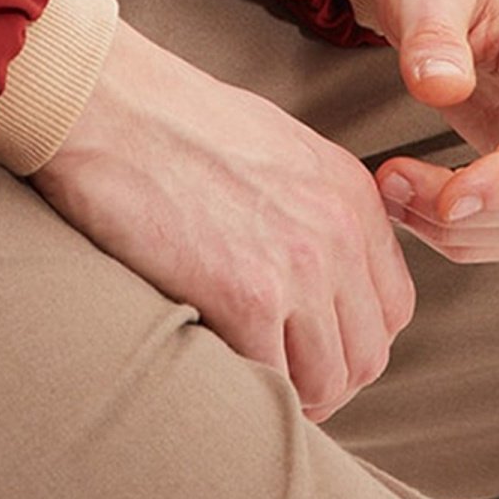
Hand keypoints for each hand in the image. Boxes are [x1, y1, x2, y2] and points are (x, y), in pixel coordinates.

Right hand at [30, 17, 414, 423]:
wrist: (106, 103)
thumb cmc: (167, 118)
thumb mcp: (271, 146)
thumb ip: (309, 207)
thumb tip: (312, 274)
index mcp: (347, 191)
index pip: (392, 305)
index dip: (353, 339)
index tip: (315, 348)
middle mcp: (336, 230)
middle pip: (367, 353)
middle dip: (326, 379)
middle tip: (278, 379)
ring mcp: (297, 267)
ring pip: (329, 381)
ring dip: (290, 395)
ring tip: (246, 379)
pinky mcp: (248, 298)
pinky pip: (272, 382)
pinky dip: (246, 389)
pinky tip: (216, 363)